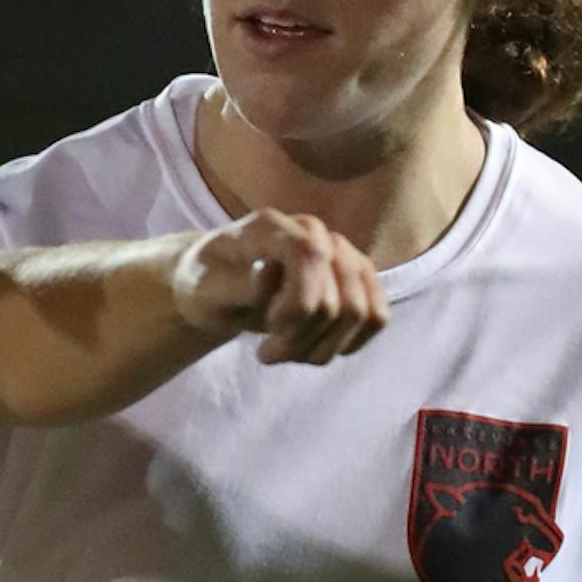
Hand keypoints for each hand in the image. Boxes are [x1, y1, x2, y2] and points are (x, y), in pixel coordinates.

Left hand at [172, 209, 386, 366]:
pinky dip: (346, 344)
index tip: (268, 328)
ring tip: (287, 353)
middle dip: (300, 341)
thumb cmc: (208, 286)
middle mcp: (315, 232)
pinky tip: (314, 348)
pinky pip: (377, 317)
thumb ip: (235, 285)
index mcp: (272, 227)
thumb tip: (269, 277)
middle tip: (266, 354)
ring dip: (321, 349)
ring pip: (361, 314)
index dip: (297, 306)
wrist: (219, 284)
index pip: (310, 256)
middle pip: (337, 301)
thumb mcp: (204, 290)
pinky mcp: (359, 278)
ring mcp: (342, 253)